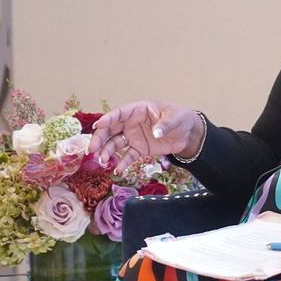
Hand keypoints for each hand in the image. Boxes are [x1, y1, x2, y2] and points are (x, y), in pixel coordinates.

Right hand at [88, 101, 203, 172]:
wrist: (188, 133)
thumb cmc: (180, 118)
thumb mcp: (175, 118)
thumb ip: (165, 125)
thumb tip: (156, 133)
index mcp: (138, 110)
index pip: (119, 113)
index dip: (108, 119)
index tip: (98, 125)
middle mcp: (132, 123)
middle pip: (111, 129)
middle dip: (100, 138)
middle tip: (92, 149)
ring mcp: (134, 136)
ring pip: (115, 143)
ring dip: (107, 151)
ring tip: (103, 161)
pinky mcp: (139, 149)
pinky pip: (127, 156)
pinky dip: (122, 163)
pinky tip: (117, 170)